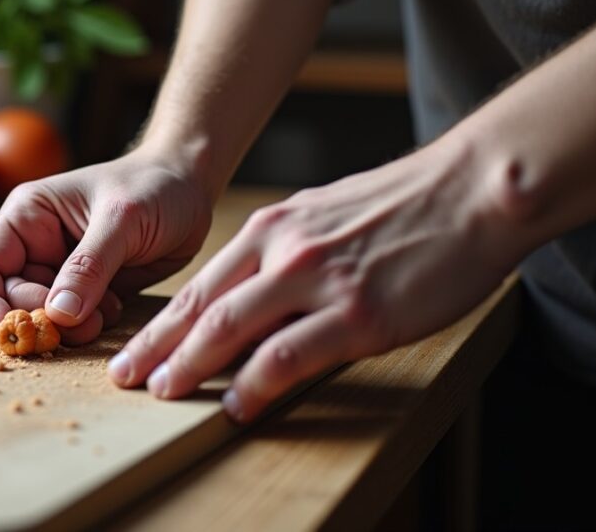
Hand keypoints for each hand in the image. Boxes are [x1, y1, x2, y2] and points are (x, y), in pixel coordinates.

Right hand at [0, 148, 212, 344]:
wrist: (192, 187)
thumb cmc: (154, 185)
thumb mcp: (122, 220)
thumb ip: (89, 266)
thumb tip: (58, 314)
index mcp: (28, 216)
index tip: (8, 331)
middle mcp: (37, 244)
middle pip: (9, 299)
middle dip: (35, 320)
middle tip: (73, 329)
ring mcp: (61, 270)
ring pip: (42, 315)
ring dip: (64, 329)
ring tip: (99, 319)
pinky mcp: (88, 290)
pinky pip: (72, 321)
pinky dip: (87, 326)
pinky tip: (115, 308)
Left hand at [108, 140, 527, 421]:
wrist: (471, 191)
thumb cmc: (403, 207)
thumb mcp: (323, 215)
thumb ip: (282, 251)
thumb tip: (252, 290)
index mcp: (273, 228)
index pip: (201, 285)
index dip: (161, 323)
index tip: (134, 350)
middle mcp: (283, 250)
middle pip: (201, 306)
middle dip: (157, 347)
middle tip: (125, 378)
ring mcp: (318, 280)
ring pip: (231, 327)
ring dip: (190, 364)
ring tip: (163, 393)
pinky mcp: (358, 312)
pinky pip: (289, 354)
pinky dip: (256, 383)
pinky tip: (238, 404)